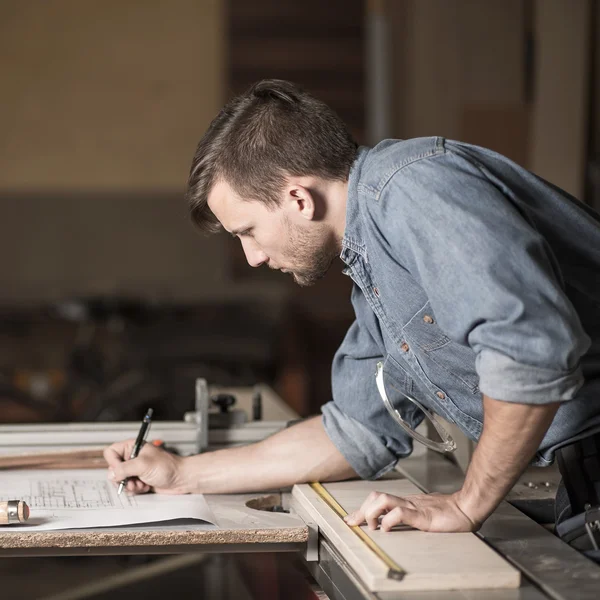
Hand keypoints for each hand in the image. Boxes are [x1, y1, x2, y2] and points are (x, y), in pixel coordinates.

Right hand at [104, 439, 186, 494]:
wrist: (181, 479)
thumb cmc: (168, 466)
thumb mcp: (143, 465)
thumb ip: (124, 468)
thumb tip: (111, 474)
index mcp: (133, 447)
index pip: (111, 452)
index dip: (113, 462)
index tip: (120, 470)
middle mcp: (133, 457)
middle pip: (114, 469)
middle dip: (122, 478)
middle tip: (132, 480)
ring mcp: (136, 470)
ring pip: (120, 480)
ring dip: (130, 485)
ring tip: (141, 483)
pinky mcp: (139, 480)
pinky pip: (128, 487)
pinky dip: (135, 489)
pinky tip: (145, 486)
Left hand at [344, 490, 478, 532]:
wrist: (467, 508)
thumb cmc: (449, 513)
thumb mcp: (424, 515)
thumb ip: (411, 516)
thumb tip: (396, 523)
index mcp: (406, 502)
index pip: (378, 499)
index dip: (362, 509)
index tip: (350, 519)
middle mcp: (407, 502)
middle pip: (376, 497)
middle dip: (362, 510)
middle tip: (355, 524)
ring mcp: (414, 507)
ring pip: (383, 500)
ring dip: (372, 513)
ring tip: (373, 527)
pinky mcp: (422, 515)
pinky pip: (400, 512)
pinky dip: (389, 521)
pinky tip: (387, 529)